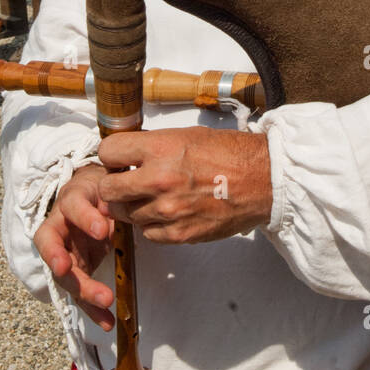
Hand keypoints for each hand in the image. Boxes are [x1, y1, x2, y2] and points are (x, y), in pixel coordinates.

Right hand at [33, 162, 115, 329]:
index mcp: (70, 201)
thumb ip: (112, 202)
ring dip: (84, 294)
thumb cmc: (101, 191)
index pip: (72, 207)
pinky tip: (107, 322)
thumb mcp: (108, 187)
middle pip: (56, 251)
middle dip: (74, 273)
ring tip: (106, 304)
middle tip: (97, 287)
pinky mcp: (74, 270)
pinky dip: (93, 308)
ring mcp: (63, 252)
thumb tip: (112, 218)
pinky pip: (79, 291)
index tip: (101, 230)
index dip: (83, 218)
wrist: (94, 195)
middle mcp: (59, 228)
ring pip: (64, 276)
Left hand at [96, 127, 272, 243]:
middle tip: (125, 182)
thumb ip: (152, 146)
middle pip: (107, 190)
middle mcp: (159, 180)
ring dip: (133, 206)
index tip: (118, 159)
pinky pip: (147, 233)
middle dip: (112, 185)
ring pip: (124, 214)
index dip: (111, 155)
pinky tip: (167, 212)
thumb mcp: (185, 135)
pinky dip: (152, 224)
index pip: (107, 152)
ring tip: (153, 196)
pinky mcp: (178, 234)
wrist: (262, 180)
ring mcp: (168, 211)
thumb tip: (124, 155)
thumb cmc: (228, 154)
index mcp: (160, 149)